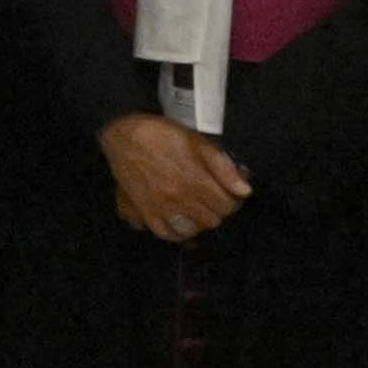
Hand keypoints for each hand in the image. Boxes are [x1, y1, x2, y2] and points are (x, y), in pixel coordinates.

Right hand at [100, 112, 250, 241]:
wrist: (123, 134)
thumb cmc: (163, 135)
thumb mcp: (198, 142)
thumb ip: (223, 166)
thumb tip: (244, 190)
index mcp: (196, 183)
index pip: (227, 206)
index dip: (232, 198)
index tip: (228, 191)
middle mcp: (179, 201)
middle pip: (211, 221)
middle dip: (216, 209)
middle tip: (211, 197)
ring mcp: (160, 209)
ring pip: (190, 231)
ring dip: (197, 222)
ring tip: (195, 209)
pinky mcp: (143, 212)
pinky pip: (164, 233)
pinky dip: (174, 231)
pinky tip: (177, 220)